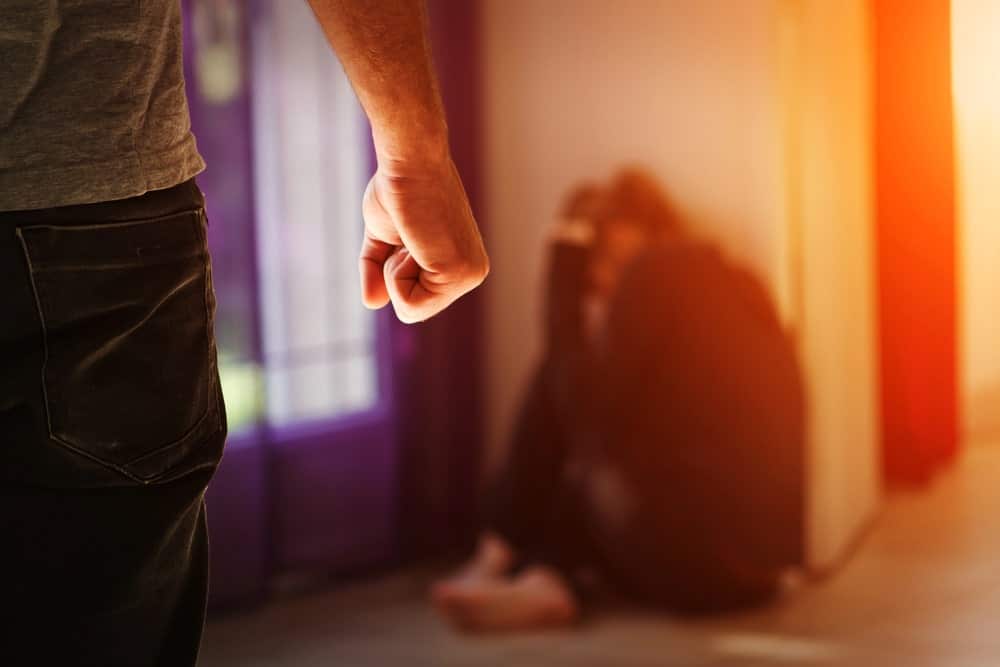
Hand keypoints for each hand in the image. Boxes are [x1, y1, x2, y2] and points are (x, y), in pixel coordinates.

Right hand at [359, 153, 488, 322]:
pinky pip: (410, 305)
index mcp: (461, 263)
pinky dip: (395, 276)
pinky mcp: (459, 274)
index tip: (404, 234)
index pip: (416, 298)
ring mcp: (470, 275)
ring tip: (410, 237)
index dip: (392, 271)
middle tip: (406, 236)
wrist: (409, 161)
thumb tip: (372, 304)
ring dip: (393, 275)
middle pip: (414, 310)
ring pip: (411, 311)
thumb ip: (378, 270)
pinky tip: (411, 242)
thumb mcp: (383, 237)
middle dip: (393, 276)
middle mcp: (473, 272)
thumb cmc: (397, 188)